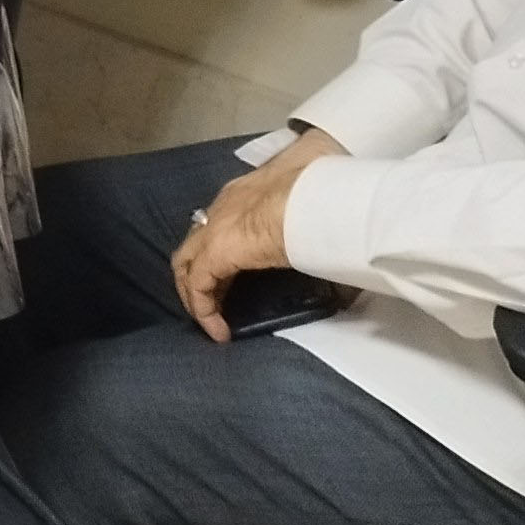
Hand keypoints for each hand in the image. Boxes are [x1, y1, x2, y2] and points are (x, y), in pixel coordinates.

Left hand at [171, 126, 343, 340]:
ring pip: (187, 262)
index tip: (237, 277)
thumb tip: (337, 254)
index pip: (223, 222)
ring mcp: (216, 226)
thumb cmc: (326, 193)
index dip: (223, 251)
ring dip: (197, 293)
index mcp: (249, 194)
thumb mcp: (317, 204)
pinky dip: (204, 310)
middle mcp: (226, 207)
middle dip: (202, 273)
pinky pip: (198, 285)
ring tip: (214, 323)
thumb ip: (317, 224)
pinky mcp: (216, 250)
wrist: (319, 192)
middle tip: (220, 302)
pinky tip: (220, 332)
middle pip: (197, 243)